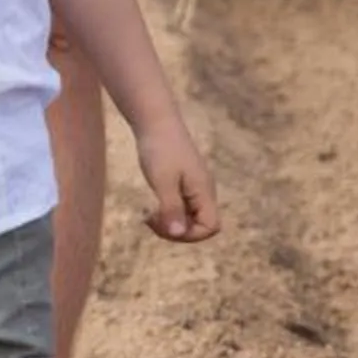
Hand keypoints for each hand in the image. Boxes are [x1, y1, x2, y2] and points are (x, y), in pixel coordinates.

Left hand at [131, 122, 219, 242]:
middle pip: (200, 226)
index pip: (211, 227)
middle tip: (150, 220)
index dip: (189, 235)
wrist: (156, 122)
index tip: (164, 224)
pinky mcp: (184, 184)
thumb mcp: (163, 181)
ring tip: (147, 216)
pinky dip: (167, 213)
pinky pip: (182, 208)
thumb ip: (171, 208)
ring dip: (169, 223)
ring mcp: (195, 188)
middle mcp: (204, 192)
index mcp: (204, 191)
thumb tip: (178, 233)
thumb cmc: (160, 149)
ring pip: (189, 219)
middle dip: (176, 231)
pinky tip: (150, 209)